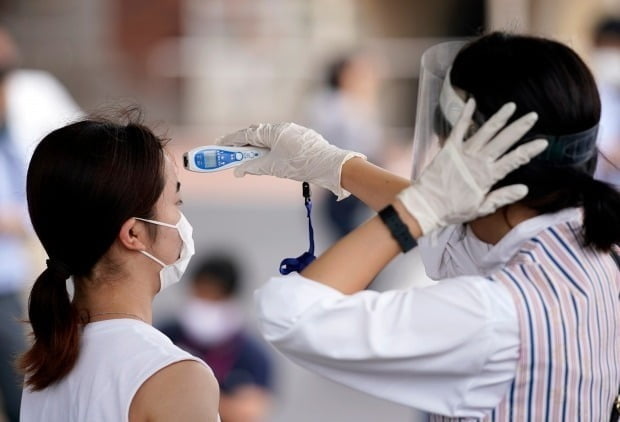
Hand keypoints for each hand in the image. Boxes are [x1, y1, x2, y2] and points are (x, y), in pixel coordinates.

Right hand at [216, 123, 364, 199]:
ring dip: (258, 146)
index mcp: (274, 131)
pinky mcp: (302, 138)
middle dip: (243, 143)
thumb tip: (237, 171)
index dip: (231, 140)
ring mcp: (294, 132)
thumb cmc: (301, 165)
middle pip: (257, 134)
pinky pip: (281, 140)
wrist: (330, 166)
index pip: (247, 134)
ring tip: (248, 156)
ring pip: (270, 137)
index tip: (219, 143)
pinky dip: (270, 147)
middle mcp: (283, 128)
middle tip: (230, 151)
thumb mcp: (273, 167)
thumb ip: (252, 168)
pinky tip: (270, 156)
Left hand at [398, 99, 547, 234]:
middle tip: (532, 116)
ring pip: (485, 131)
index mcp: (488, 176)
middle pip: (503, 141)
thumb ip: (502, 197)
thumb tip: (524, 189)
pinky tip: (472, 102)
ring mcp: (463, 152)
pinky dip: (466, 115)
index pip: (514, 160)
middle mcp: (478, 161)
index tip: (543, 142)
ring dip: (499, 118)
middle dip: (519, 127)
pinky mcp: (449, 148)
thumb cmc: (453, 210)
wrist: (426, 206)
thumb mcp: (481, 208)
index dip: (529, 151)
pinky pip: (459, 129)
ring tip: (511, 106)